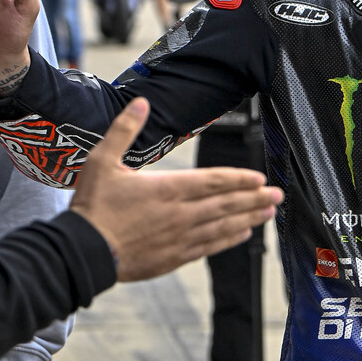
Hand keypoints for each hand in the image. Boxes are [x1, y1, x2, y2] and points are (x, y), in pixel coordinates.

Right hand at [69, 99, 281, 281]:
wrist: (83, 252)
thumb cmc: (92, 208)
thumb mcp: (102, 161)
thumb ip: (123, 130)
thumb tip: (140, 103)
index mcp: (167, 189)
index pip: (213, 182)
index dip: (239, 179)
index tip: (259, 178)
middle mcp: (180, 214)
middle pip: (226, 204)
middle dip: (254, 198)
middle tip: (277, 194)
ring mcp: (180, 238)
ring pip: (223, 227)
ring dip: (248, 218)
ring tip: (268, 212)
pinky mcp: (174, 257)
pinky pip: (210, 247)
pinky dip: (229, 240)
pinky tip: (242, 235)